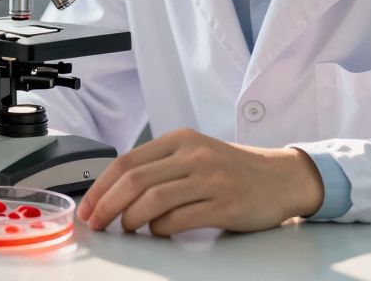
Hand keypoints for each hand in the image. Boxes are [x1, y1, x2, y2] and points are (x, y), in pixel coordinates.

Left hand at [77, 128, 324, 235]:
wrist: (283, 177)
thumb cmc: (234, 169)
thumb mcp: (196, 153)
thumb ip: (161, 165)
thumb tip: (114, 191)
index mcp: (181, 139)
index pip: (127, 161)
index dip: (101, 186)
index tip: (87, 206)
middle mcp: (194, 154)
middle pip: (135, 180)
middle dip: (107, 205)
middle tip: (96, 223)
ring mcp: (210, 179)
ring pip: (153, 199)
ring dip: (131, 219)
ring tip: (126, 229)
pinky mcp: (225, 204)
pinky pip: (180, 219)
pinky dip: (161, 229)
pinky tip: (158, 231)